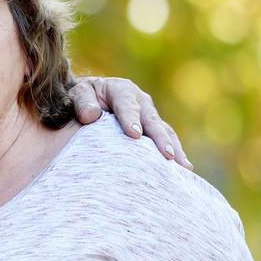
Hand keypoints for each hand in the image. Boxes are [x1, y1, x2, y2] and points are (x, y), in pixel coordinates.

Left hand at [69, 77, 191, 169]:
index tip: (134, 134)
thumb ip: (82, 102)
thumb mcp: (77, 94)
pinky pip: (166, 139)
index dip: (130, 118)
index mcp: (121, 89)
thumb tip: (91, 115)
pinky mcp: (153, 128)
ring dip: (174, 148)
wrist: (88, 98)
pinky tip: (183, 170)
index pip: (126, 104)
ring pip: (164, 131)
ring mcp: (149, 115)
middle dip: (160, 138)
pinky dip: (175, 153)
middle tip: (168, 155)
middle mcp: (140, 101)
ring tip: (183, 167)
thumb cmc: (82, 98)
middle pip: (151, 120)